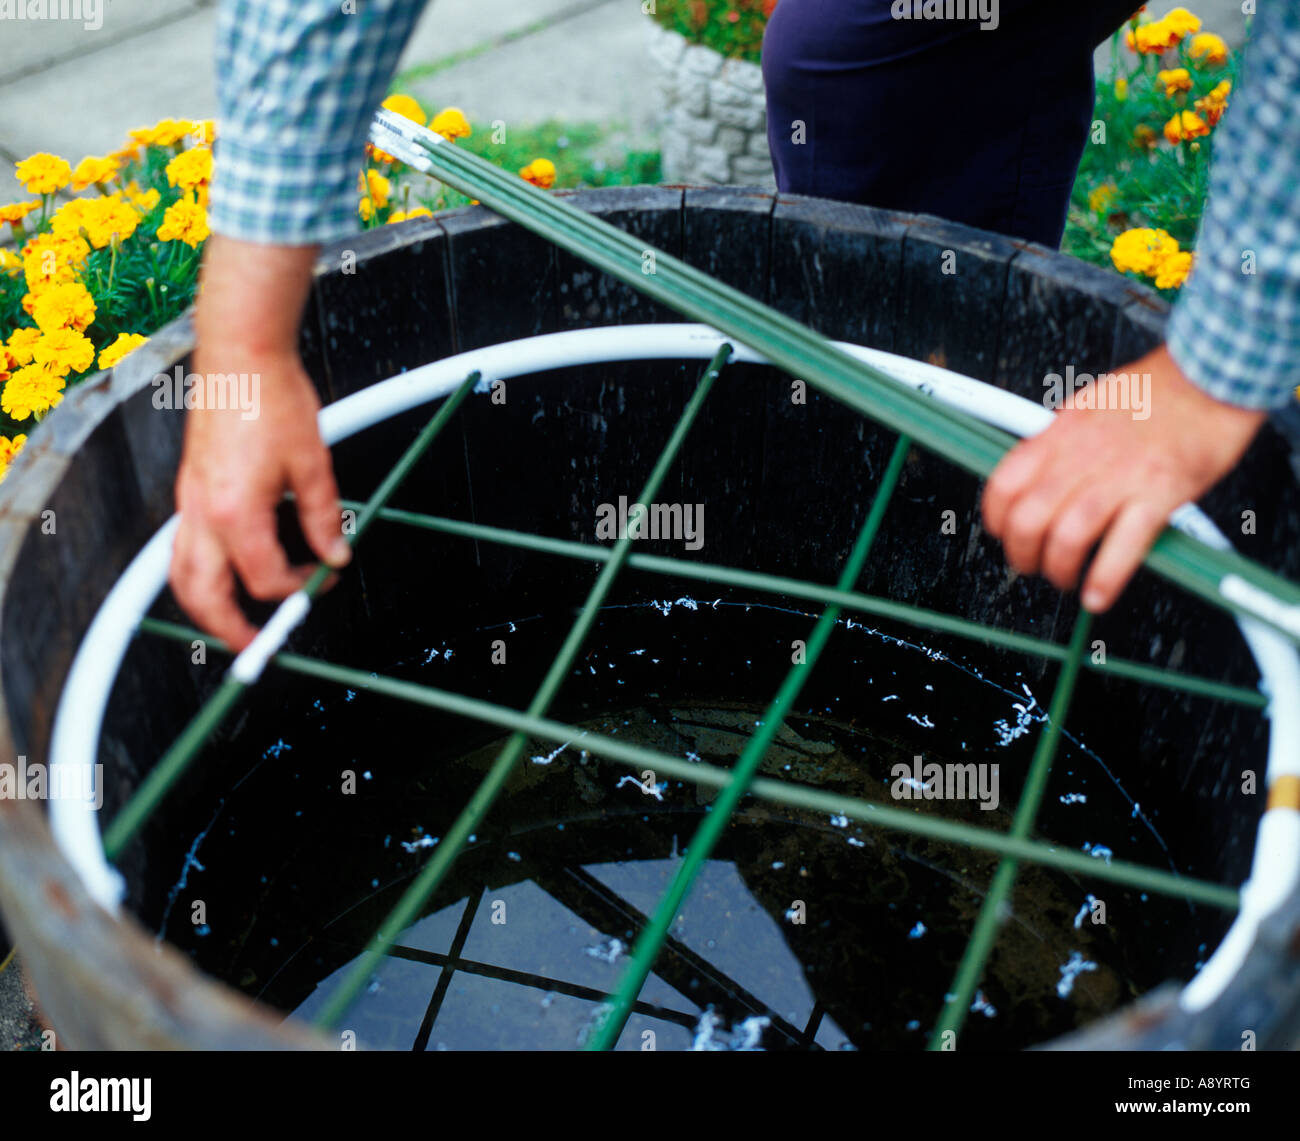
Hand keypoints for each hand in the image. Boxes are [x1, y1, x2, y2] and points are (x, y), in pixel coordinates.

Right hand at [169, 236, 349, 650]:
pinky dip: (201, 572)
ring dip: (206, 607)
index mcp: (236, 512)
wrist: (239, 353)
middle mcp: (202, 513)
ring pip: (181, 575)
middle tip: (258, 647)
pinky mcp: (188, 490)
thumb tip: (336, 556)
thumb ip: (325, 518)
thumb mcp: (314, 464)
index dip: (298, 590)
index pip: (265, 578)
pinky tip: (230, 571)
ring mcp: (188, 502)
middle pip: (202, 596)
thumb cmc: (274, 399)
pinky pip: (184, 547)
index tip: (324, 582)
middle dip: (228, 630)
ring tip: (237, 622)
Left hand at [981, 344, 1266, 612]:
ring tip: (1065, 579)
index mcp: (1061, 433)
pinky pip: (1123, 545)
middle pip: (1028, 518)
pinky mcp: (1158, 493)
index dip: (995, 520)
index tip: (1003, 534)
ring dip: (1058, 569)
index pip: (1003, 484)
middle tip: (1032, 565)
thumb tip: (1036, 469)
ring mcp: (1120, 475)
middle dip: (1022, 554)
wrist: (1212, 375)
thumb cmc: (1157, 390)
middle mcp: (1083, 455)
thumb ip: (1060, 440)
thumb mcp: (1088, 404)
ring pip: (1067, 536)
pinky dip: (1105, 578)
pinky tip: (1098, 594)